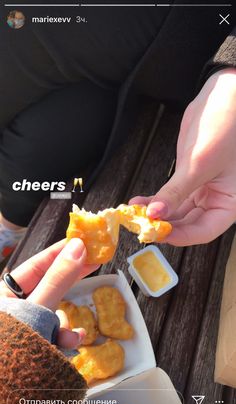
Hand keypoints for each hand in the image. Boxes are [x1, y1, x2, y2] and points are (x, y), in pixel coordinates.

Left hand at [0, 238, 98, 347]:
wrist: (4, 399)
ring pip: (55, 312)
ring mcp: (28, 327)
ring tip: (69, 336)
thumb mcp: (37, 308)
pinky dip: (64, 338)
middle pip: (49, 285)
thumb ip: (58, 278)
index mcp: (7, 293)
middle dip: (71, 280)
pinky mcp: (38, 343)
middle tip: (95, 262)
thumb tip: (78, 247)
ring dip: (66, 323)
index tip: (83, 241)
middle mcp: (17, 307)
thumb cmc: (11, 345)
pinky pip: (55, 334)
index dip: (61, 251)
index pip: (38, 264)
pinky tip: (68, 345)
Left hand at [130, 68, 235, 245]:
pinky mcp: (190, 179)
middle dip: (165, 225)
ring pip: (178, 212)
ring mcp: (203, 190)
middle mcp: (217, 200)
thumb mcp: (200, 163)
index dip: (181, 236)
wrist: (225, 95)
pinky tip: (140, 203)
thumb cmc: (226, 126)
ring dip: (157, 214)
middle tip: (141, 225)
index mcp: (230, 203)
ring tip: (135, 214)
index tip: (157, 233)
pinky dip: (156, 200)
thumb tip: (155, 215)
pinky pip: (172, 196)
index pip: (204, 231)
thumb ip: (176, 192)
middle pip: (189, 224)